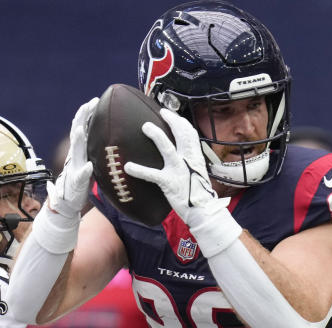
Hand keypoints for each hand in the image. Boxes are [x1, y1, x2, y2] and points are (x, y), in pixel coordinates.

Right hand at [46, 97, 97, 215]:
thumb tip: (106, 137)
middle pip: (77, 133)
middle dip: (82, 118)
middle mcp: (76, 156)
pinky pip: (81, 176)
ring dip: (77, 140)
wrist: (67, 202)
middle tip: (89, 104)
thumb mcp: (88, 162)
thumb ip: (92, 150)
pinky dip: (84, 171)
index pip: (81, 128)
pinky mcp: (77, 182)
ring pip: (76, 152)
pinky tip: (89, 166)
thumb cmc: (79, 181)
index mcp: (79, 151)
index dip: (86, 114)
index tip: (95, 100)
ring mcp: (75, 168)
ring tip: (80, 129)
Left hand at [124, 109, 239, 255]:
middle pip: (182, 134)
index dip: (181, 121)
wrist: (203, 211)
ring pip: (168, 148)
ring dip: (157, 136)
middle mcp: (188, 160)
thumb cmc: (197, 193)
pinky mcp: (170, 183)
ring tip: (146, 127)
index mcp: (195, 157)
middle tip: (161, 112)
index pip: (190, 133)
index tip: (172, 114)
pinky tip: (128, 167)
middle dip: (172, 120)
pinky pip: (153, 175)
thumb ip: (189, 162)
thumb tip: (181, 156)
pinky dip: (140, 170)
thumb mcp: (196, 173)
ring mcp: (179, 171)